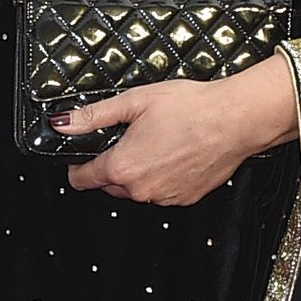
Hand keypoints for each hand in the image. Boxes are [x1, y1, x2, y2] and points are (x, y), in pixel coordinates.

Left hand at [61, 57, 298, 206]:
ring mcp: (163, 198)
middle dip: (112, 165)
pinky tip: (174, 153)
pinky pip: (160, 192)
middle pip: (108, 185)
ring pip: (136, 190)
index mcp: (122, 167)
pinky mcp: (184, 199)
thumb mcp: (134, 101)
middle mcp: (141, 189)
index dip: (78, 165)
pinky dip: (161, 177)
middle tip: (131, 137)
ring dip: (138, 172)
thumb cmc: (192, 108)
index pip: (82, 179)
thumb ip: (94, 116)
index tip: (82, 155)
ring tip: (158, 142)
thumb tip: (64, 122)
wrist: (236, 119)